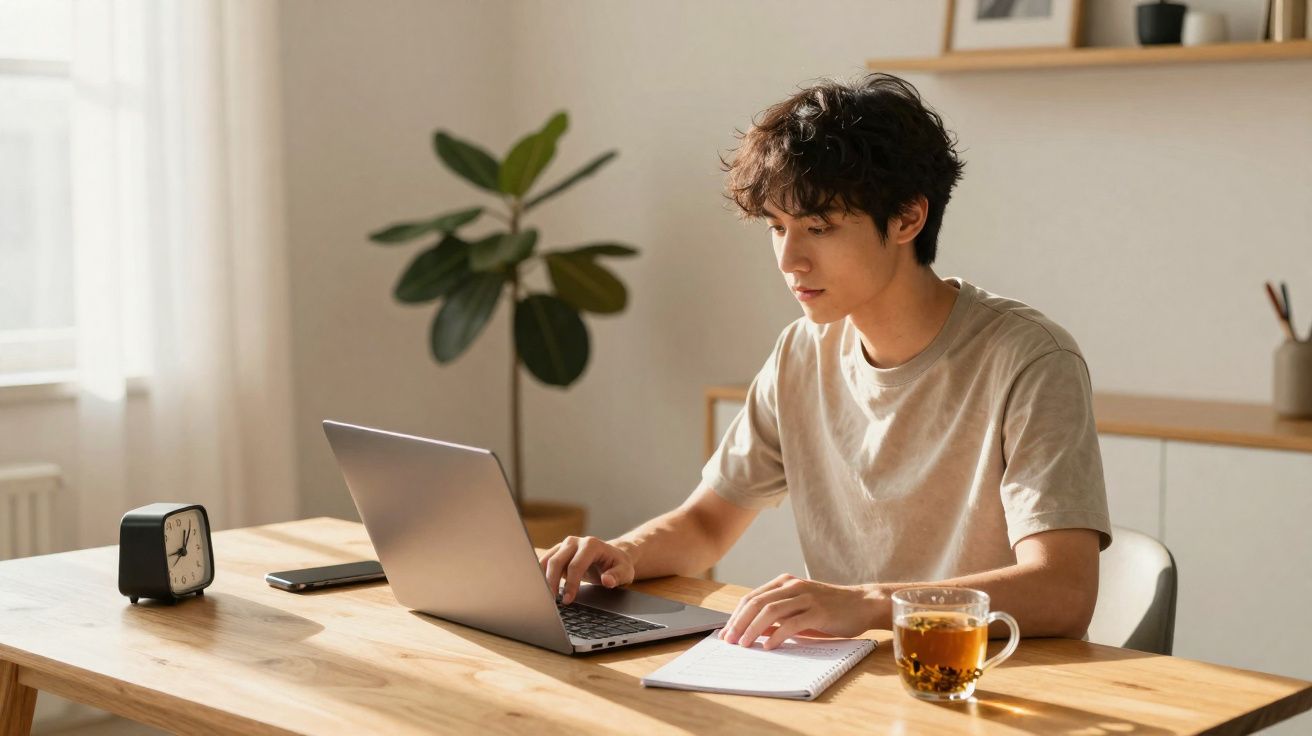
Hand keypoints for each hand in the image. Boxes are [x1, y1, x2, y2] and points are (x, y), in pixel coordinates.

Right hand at [539, 536, 635, 604]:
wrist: (613, 556)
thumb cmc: (618, 565)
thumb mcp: (625, 571)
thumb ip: (617, 576)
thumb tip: (607, 581)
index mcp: (591, 545)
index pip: (575, 565)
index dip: (570, 584)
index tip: (568, 600)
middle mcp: (575, 542)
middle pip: (556, 561)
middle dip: (552, 582)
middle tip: (552, 601)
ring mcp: (564, 545)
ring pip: (547, 561)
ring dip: (544, 579)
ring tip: (546, 597)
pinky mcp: (557, 552)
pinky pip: (544, 562)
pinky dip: (541, 575)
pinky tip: (543, 589)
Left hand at [720, 574, 879, 649]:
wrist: (862, 604)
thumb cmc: (828, 610)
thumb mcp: (798, 611)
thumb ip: (777, 618)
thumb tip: (751, 634)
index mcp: (784, 583)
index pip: (752, 598)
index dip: (736, 616)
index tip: (725, 634)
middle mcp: (793, 586)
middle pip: (757, 603)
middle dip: (739, 623)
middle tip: (729, 641)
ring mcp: (806, 597)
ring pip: (771, 611)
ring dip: (753, 629)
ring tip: (744, 645)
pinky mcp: (819, 611)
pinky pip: (792, 623)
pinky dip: (778, 635)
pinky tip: (769, 646)